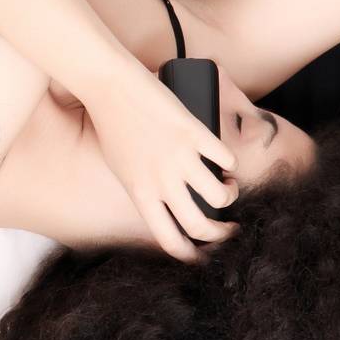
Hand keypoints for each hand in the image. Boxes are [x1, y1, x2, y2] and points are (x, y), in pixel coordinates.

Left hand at [84, 61, 238, 261]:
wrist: (108, 85)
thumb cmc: (110, 123)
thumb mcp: (122, 166)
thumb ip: (146, 187)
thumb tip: (171, 200)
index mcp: (140, 193)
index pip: (168, 240)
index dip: (190, 255)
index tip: (203, 255)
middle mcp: (161, 181)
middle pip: (201, 226)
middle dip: (222, 234)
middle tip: (230, 229)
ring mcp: (179, 157)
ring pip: (221, 196)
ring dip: (231, 195)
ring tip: (229, 186)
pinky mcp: (194, 132)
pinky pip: (226, 158)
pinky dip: (231, 164)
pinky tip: (228, 161)